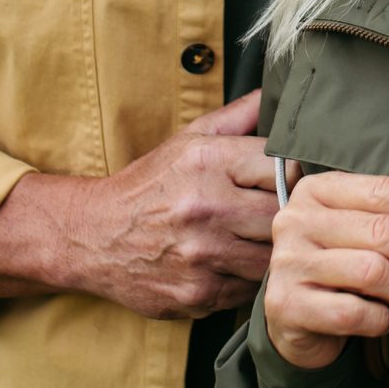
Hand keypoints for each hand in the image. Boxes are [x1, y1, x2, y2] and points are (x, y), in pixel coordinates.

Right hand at [60, 89, 277, 318]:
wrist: (91, 236)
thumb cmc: (150, 185)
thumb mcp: (189, 139)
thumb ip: (240, 116)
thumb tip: (282, 94)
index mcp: (208, 161)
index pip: (286, 166)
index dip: (296, 174)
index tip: (292, 180)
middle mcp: (206, 207)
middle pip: (284, 214)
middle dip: (290, 215)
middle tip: (287, 215)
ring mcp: (202, 255)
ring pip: (273, 256)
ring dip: (275, 250)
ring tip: (265, 241)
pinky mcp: (199, 294)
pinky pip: (251, 289)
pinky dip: (252, 279)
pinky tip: (240, 264)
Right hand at [263, 170, 388, 370]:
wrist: (294, 320)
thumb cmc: (341, 268)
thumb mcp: (366, 230)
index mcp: (317, 189)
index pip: (384, 191)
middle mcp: (295, 219)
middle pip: (383, 232)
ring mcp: (286, 262)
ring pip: (372, 272)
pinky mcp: (285, 304)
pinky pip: (352, 312)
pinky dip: (382, 320)